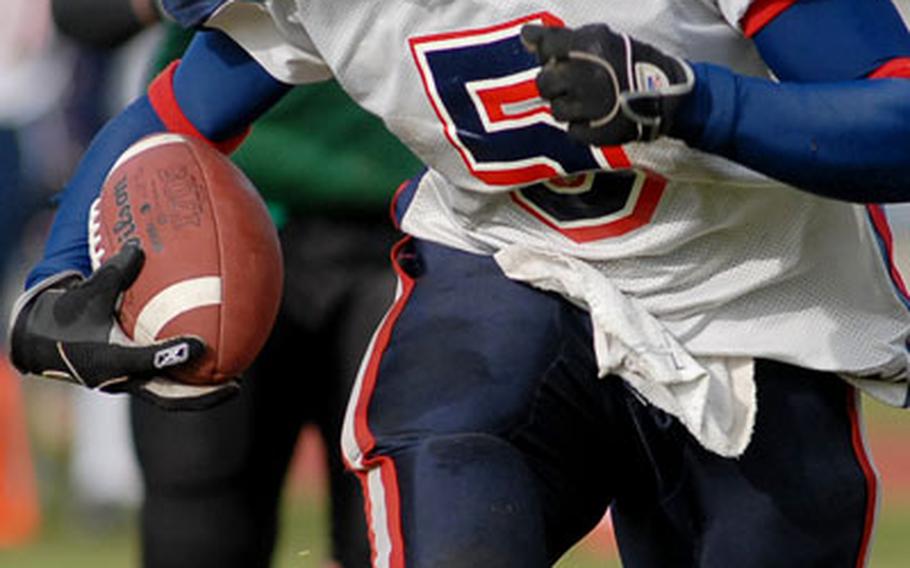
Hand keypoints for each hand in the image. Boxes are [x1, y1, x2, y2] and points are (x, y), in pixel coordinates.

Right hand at [9, 244, 236, 409]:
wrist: (41, 342)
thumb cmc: (67, 315)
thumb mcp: (87, 293)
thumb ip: (113, 272)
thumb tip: (137, 247)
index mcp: (108, 360)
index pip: (145, 362)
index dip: (173, 355)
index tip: (202, 345)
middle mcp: (122, 379)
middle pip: (168, 396)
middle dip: (202, 395)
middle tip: (235, 384)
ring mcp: (129, 385)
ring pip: (171, 396)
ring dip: (202, 392)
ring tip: (235, 382)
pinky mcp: (133, 382)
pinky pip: (167, 384)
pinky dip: (190, 379)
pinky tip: (214, 363)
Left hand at [521, 23, 693, 145]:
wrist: (667, 94)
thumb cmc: (632, 63)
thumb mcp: (601, 38)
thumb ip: (561, 38)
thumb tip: (524, 34)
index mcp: (591, 47)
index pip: (547, 47)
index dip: (550, 54)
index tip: (561, 58)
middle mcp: (588, 77)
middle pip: (544, 82)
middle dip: (553, 83)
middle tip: (570, 84)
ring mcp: (592, 107)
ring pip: (557, 109)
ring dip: (567, 105)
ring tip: (587, 101)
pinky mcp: (596, 133)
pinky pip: (573, 131)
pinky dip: (581, 125)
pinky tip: (596, 116)